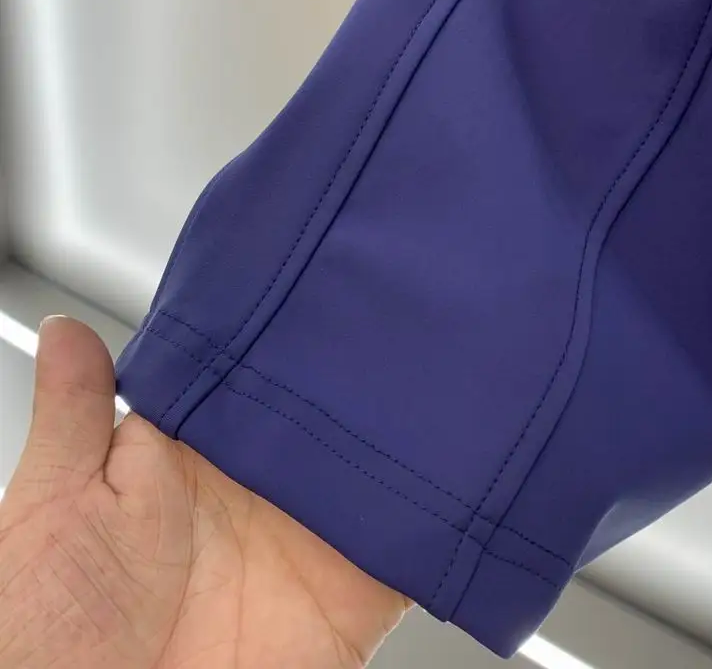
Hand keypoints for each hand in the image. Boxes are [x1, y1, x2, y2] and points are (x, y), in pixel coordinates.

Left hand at [0, 316, 407, 667]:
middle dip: (362, 366)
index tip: (320, 279)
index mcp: (198, 454)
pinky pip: (411, 543)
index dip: (286, 328)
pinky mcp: (356, 590)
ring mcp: (313, 533)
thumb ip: (75, 417)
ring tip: (440, 371)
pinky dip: (442, 508)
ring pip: (376, 462)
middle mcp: (263, 484)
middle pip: (328, 406)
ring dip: (409, 426)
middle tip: (400, 311)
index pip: (254, 371)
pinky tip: (458, 464)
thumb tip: (69, 330)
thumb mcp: (55, 508)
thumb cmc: (53, 633)